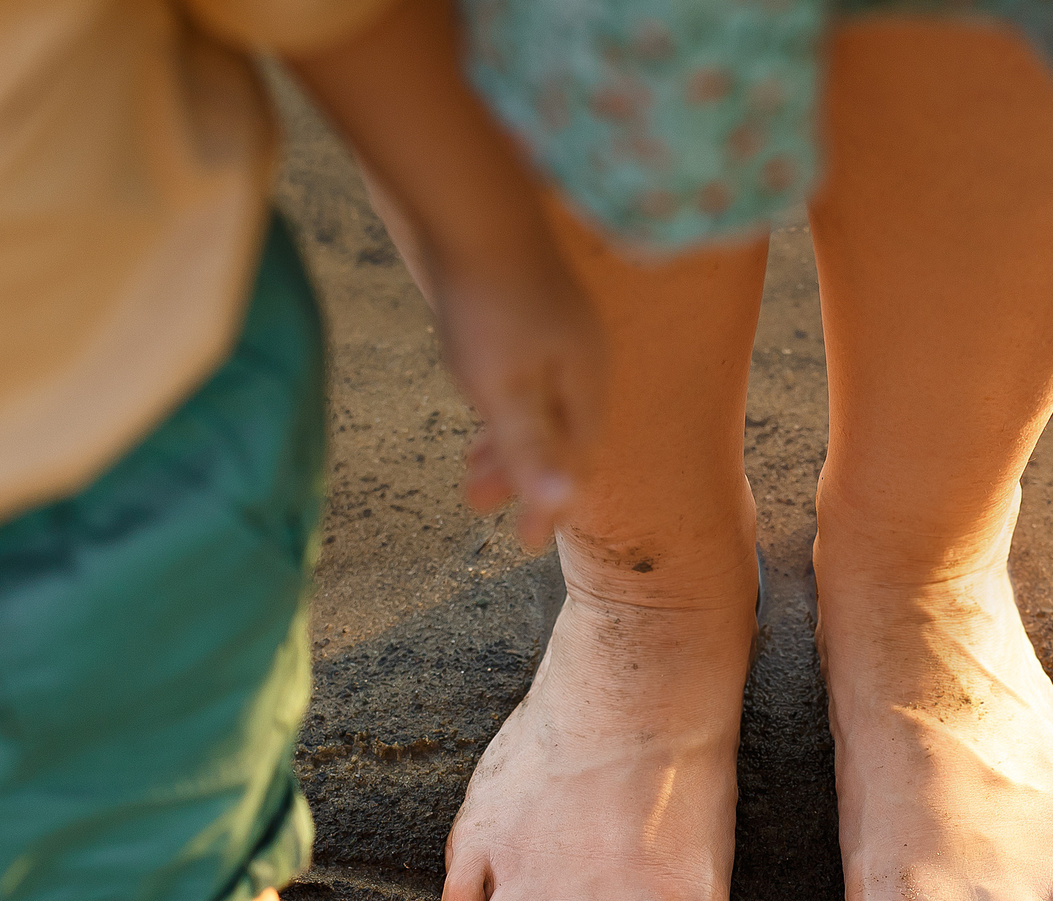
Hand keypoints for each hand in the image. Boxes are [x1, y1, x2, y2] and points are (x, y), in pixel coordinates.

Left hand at [286, 0, 608, 552]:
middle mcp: (582, 359)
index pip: (577, 460)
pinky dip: (500, 402)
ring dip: (503, 440)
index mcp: (585, 382)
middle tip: (476, 503)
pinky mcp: (527, 308)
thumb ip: (531, 447)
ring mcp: (556, 331)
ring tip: (468, 469)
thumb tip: (563, 505)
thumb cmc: (488, 301)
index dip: (551, 503)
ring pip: (537, 403)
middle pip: (558, 435)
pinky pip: (522, 375)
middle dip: (520, 474)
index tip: (527, 542)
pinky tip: (477, 395)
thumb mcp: (503, 387)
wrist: (471, 206)